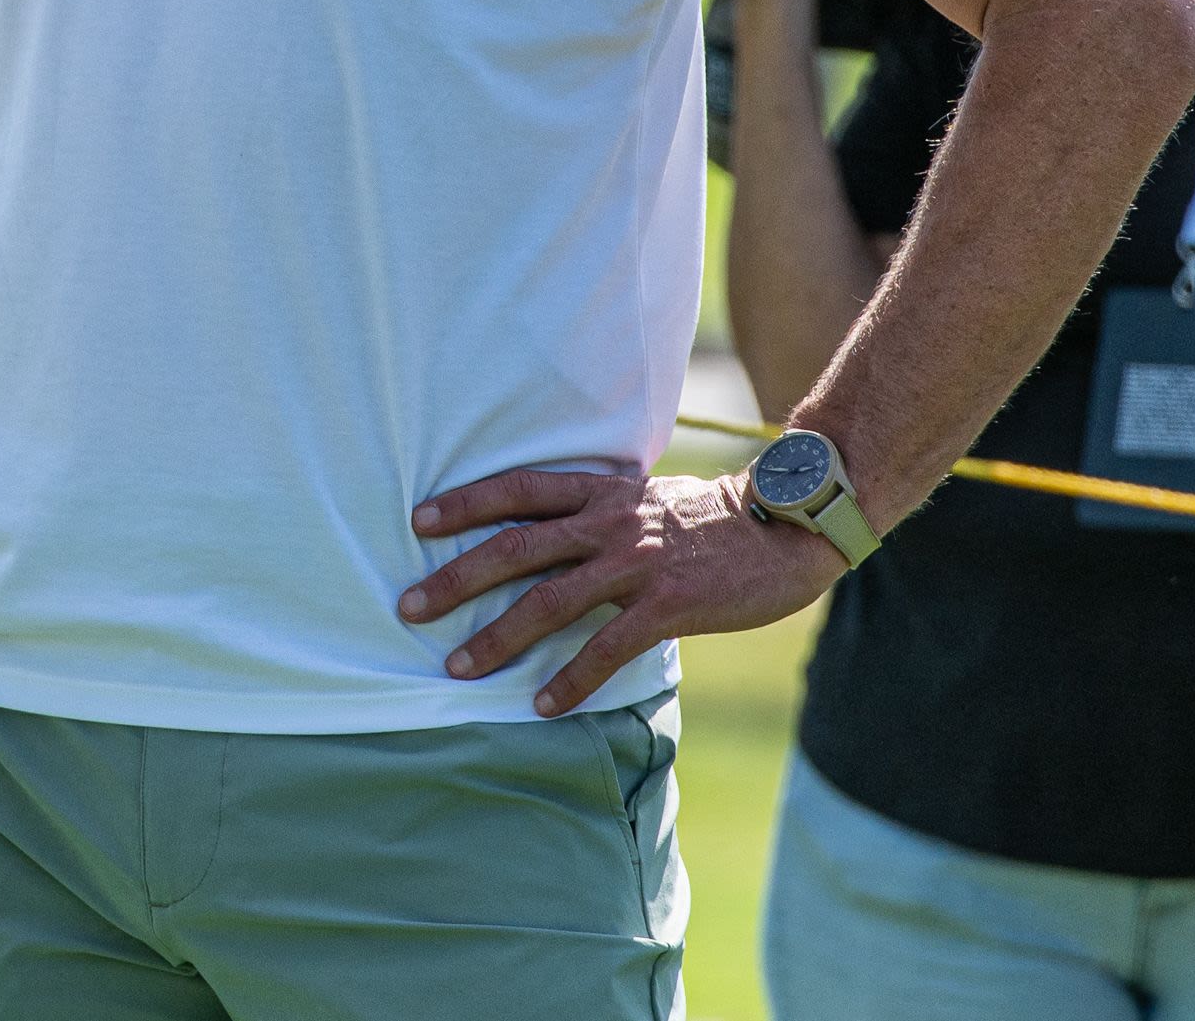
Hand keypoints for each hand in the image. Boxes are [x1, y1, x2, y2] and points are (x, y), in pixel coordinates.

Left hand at [400, 467, 842, 715]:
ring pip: (550, 600)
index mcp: (601, 492)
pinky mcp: (668, 605)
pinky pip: (607, 648)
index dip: (465, 503)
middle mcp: (610, 522)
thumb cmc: (711, 518)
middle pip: (516, 547)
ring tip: (458, 668)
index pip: (518, 489)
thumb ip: (598, 510)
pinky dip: (570, 679)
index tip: (417, 521)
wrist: (786, 528)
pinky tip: (542, 705)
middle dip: (456, 578)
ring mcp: (637, 564)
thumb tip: (549, 533)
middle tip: (408, 605)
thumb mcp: (646, 497)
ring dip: (498, 637)